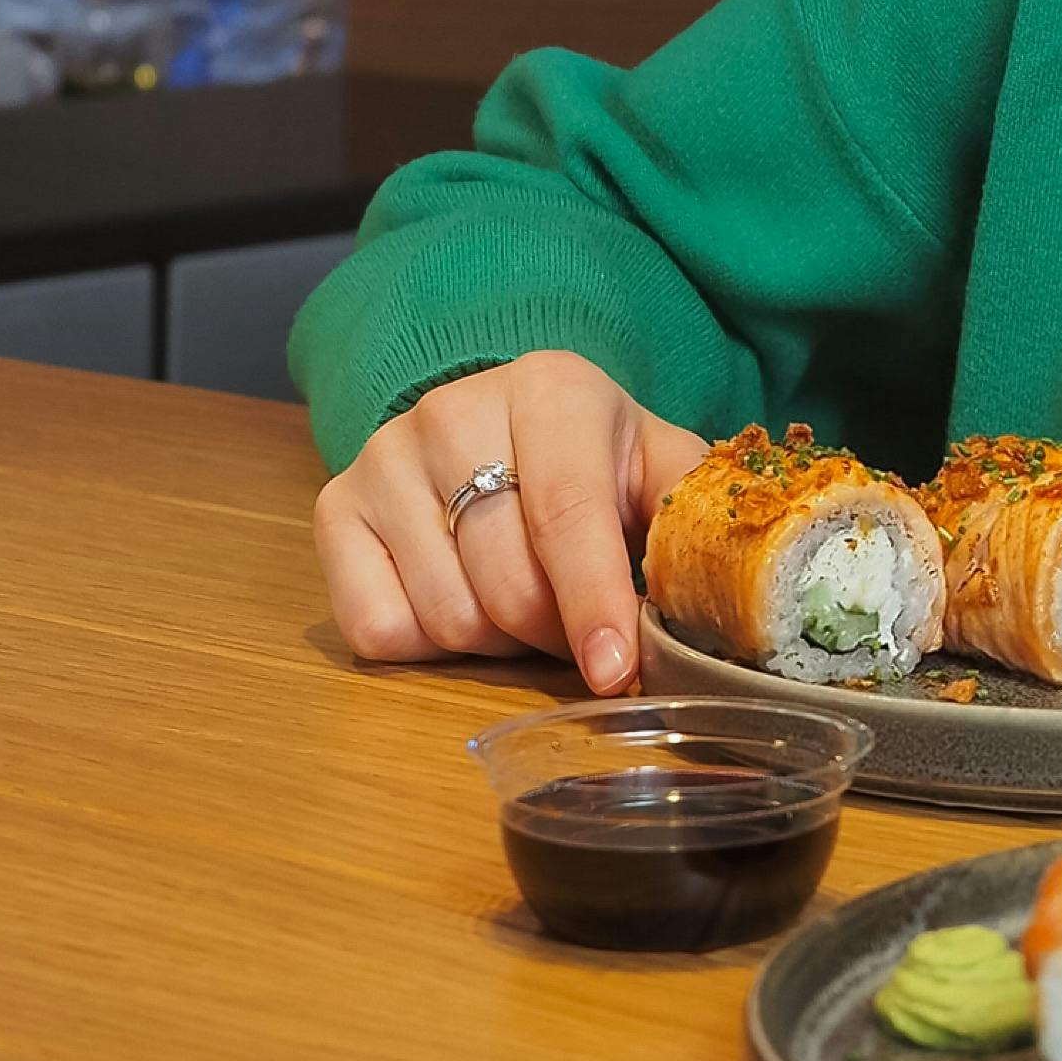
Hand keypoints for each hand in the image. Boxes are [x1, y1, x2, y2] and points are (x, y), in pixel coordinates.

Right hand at [312, 352, 707, 692]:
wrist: (499, 419)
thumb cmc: (594, 456)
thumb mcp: (654, 464)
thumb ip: (691, 512)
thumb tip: (727, 587)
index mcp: (551, 389)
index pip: (566, 512)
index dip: (592, 600)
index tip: (612, 671)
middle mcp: (454, 410)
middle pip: (506, 580)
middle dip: (551, 631)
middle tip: (575, 628)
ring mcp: (383, 457)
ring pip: (445, 614)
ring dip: (494, 642)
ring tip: (520, 604)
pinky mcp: (334, 507)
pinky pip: (377, 629)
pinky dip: (426, 645)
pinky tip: (458, 598)